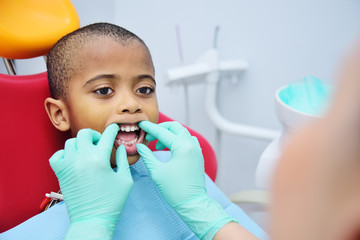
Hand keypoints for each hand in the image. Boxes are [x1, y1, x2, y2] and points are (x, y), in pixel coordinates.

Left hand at [50, 124, 133, 239]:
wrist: (92, 219)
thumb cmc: (111, 202)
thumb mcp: (125, 180)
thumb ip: (123, 160)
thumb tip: (121, 148)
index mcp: (100, 158)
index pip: (107, 136)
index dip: (113, 130)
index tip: (115, 129)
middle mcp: (82, 158)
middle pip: (85, 134)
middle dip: (95, 134)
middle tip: (100, 142)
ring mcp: (69, 165)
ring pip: (71, 142)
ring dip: (80, 143)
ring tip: (87, 151)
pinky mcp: (60, 173)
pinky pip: (57, 155)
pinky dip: (64, 153)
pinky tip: (73, 158)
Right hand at [136, 121, 234, 239]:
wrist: (192, 203)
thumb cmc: (175, 189)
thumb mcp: (157, 171)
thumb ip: (147, 156)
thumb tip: (140, 146)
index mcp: (182, 147)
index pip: (163, 132)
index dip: (150, 128)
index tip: (141, 124)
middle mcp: (191, 145)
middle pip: (175, 127)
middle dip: (161, 129)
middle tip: (148, 136)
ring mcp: (196, 150)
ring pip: (182, 133)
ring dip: (169, 134)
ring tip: (156, 145)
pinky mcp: (197, 156)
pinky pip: (187, 141)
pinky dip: (177, 140)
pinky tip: (168, 148)